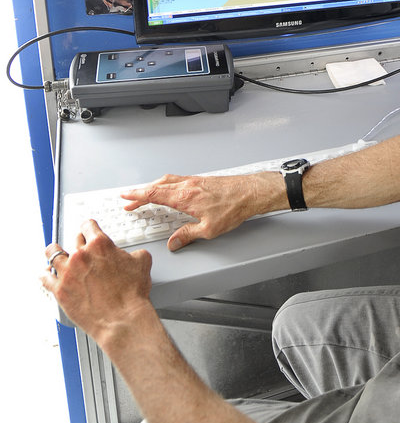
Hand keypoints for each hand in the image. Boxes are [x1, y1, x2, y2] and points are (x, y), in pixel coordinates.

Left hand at [42, 221, 154, 348]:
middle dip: (78, 242)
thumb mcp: (142, 262)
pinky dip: (45, 275)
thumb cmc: (131, 294)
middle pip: (73, 239)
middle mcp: (81, 255)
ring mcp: (67, 273)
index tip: (89, 230)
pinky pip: (45, 278)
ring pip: (53, 254)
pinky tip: (47, 274)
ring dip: (55, 253)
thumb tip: (133, 255)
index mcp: (100, 244)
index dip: (90, 227)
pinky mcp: (59, 291)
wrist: (122, 319)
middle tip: (81, 248)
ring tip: (56, 254)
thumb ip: (134, 252)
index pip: (88, 225)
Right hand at [121, 171, 275, 250]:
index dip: (137, 196)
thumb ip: (187, 235)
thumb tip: (173, 242)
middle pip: (157, 186)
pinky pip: (177, 179)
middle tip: (130, 200)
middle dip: (141, 193)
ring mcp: (195, 180)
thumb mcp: (209, 229)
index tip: (126, 198)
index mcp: (184, 197)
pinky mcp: (202, 180)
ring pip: (167, 181)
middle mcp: (187, 185)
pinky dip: (166, 184)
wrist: (251, 192)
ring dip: (153, 187)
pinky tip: (169, 189)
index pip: (153, 194)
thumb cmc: (234, 208)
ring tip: (145, 195)